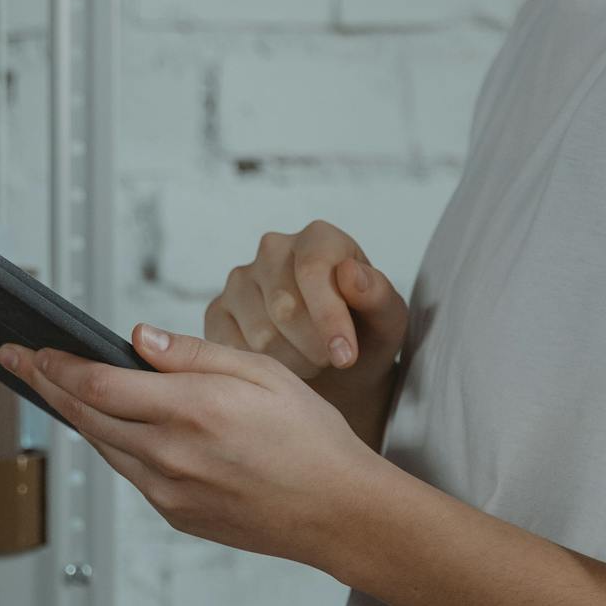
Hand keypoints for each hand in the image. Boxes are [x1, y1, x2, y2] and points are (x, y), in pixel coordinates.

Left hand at [0, 321, 383, 568]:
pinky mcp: (176, 515)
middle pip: (85, 415)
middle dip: (44, 384)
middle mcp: (170, 454)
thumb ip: (194, 354)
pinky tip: (112, 426)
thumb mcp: (263, 373)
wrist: (339, 513)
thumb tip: (137, 338)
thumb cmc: (312, 438)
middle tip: (15, 361)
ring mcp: (169, 491)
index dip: (56, 365)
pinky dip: (113, 444)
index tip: (31, 349)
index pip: (97, 383)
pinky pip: (130, 472)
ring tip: (54, 388)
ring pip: (103, 445)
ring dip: (75, 415)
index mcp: (192, 409)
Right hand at [204, 221, 408, 440]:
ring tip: (312, 363)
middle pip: (284, 306)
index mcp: (318, 238)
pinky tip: (283, 365)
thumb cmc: (366, 335)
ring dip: (292, 362)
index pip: (313, 270)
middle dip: (314, 347)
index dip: (329, 318)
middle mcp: (273, 249)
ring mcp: (240, 280)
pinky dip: (261, 367)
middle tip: (331, 360)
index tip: (345, 357)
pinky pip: (231, 348)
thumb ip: (378, 295)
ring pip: (259, 333)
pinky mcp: (218, 311)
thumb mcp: (388, 320)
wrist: (339, 366)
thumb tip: (349, 273)